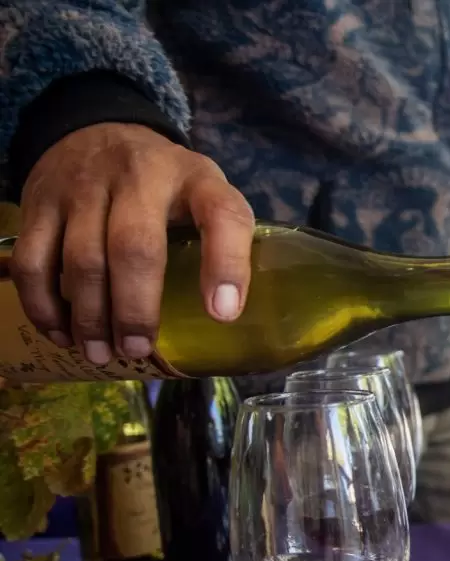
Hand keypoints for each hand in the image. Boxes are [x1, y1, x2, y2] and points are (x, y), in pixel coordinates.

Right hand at [12, 123, 253, 364]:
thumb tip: (225, 319)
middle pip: (135, 247)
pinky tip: (60, 333)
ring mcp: (85, 186)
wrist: (99, 130)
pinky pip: (34, 260)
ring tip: (101, 353)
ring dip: (89, 317)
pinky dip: (44, 305)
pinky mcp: (41, 202)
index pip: (222, 215)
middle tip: (138, 348)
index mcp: (198, 180)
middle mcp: (141, 176)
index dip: (227, 265)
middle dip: (136, 308)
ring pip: (81, 259)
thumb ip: (223, 242)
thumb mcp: (207, 195)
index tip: (223, 314)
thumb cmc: (168, 184)